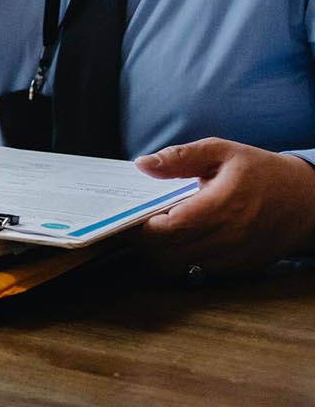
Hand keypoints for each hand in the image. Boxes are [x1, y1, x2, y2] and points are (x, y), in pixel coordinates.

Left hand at [133, 137, 314, 274]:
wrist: (307, 202)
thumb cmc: (261, 172)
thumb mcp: (222, 151)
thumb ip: (180, 157)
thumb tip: (143, 164)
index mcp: (224, 204)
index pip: (171, 227)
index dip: (143, 227)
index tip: (127, 218)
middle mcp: (230, 236)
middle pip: (170, 252)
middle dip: (144, 243)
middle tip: (130, 227)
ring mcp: (236, 256)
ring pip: (181, 266)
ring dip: (159, 254)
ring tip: (150, 235)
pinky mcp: (240, 268)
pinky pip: (198, 272)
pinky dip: (180, 261)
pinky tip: (176, 242)